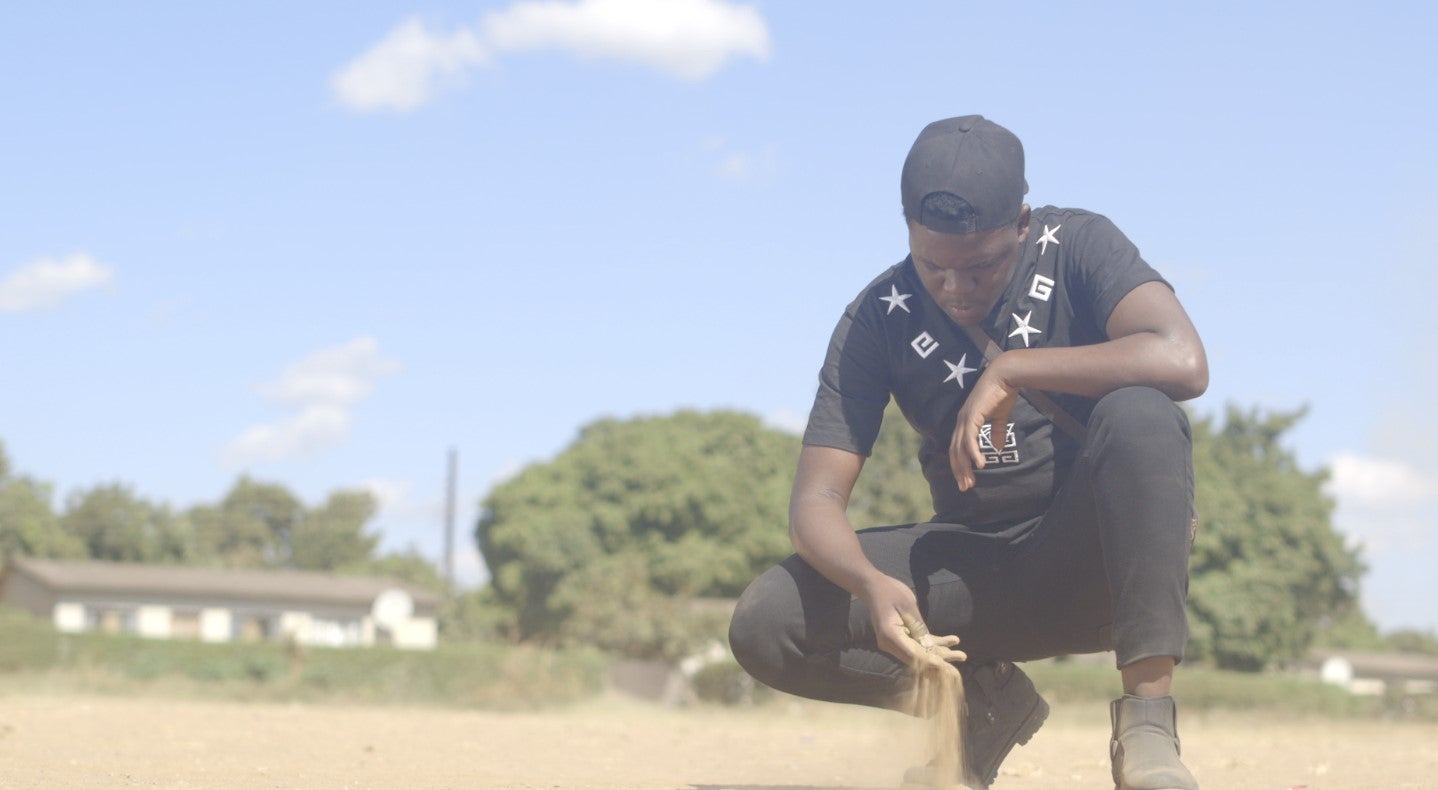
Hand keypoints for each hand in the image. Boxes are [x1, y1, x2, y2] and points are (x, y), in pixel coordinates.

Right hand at [862, 574, 965, 672]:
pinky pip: (920, 644)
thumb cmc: (890, 592)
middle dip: (941, 660)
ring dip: (942, 653)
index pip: (912, 655)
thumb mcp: (908, 607)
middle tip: (962, 658)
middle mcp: (891, 644)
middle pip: (919, 658)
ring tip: (963, 654)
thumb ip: (918, 628)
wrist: (875, 587)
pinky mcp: (902, 638)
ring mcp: (896, 643)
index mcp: (890, 637)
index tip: (945, 666)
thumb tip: (930, 648)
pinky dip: (935, 644)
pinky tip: (953, 640)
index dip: (929, 662)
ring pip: (922, 653)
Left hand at [949, 363, 1019, 491]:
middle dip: (959, 471)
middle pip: (955, 452)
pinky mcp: (972, 417)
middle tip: (965, 488)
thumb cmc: (1002, 393)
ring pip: (960, 449)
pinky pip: (970, 439)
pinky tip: (980, 465)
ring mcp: (965, 419)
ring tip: (970, 482)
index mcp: (965, 421)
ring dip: (965, 467)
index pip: (958, 448)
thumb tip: (998, 447)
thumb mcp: (999, 417)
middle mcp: (961, 421)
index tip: (966, 480)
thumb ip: (996, 432)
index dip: (960, 464)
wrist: (1004, 376)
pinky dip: (973, 453)